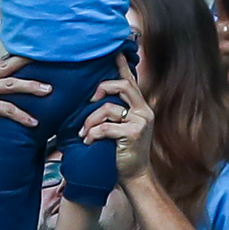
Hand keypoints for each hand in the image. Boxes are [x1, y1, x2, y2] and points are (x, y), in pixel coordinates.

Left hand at [79, 56, 157, 184]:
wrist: (134, 176)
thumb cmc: (123, 152)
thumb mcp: (121, 128)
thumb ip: (115, 112)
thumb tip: (96, 99)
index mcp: (141, 107)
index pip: (130, 81)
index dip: (122, 66)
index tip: (116, 53)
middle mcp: (144, 111)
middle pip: (120, 86)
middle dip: (100, 89)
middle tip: (89, 100)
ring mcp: (140, 122)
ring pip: (107, 108)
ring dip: (90, 121)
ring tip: (84, 134)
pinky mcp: (133, 134)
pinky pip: (105, 127)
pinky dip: (93, 134)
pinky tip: (88, 142)